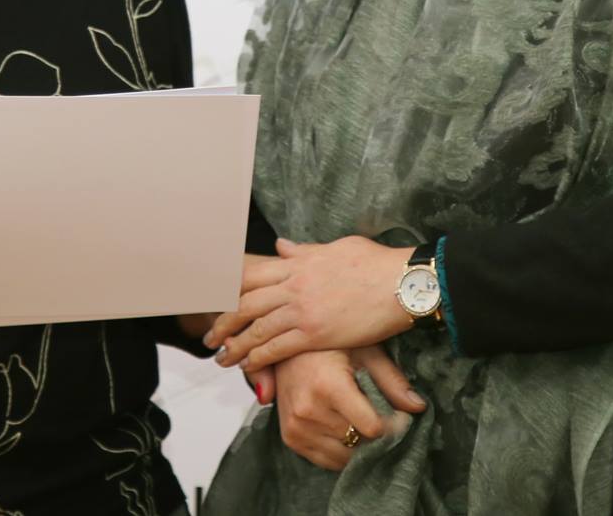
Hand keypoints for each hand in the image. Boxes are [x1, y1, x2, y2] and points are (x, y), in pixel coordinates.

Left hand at [204, 237, 415, 372]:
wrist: (402, 282)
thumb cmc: (377, 263)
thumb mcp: (337, 248)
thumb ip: (305, 250)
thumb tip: (282, 246)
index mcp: (298, 262)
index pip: (251, 274)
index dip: (228, 288)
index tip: (215, 300)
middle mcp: (294, 284)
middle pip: (246, 303)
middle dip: (224, 321)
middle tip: (211, 336)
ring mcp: (302, 309)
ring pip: (256, 328)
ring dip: (235, 345)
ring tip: (222, 358)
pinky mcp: (315, 333)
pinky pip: (277, 348)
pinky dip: (259, 358)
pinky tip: (249, 367)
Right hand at [269, 346, 426, 470]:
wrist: (285, 347)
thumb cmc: (328, 345)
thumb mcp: (365, 352)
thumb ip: (392, 381)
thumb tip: (419, 407)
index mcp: (328, 385)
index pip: (371, 427)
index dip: (393, 425)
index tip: (401, 417)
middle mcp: (308, 410)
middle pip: (359, 443)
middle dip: (378, 436)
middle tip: (386, 419)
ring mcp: (296, 427)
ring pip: (344, 457)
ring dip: (360, 446)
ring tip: (365, 424)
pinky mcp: (290, 438)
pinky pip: (326, 460)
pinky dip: (342, 451)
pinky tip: (347, 429)